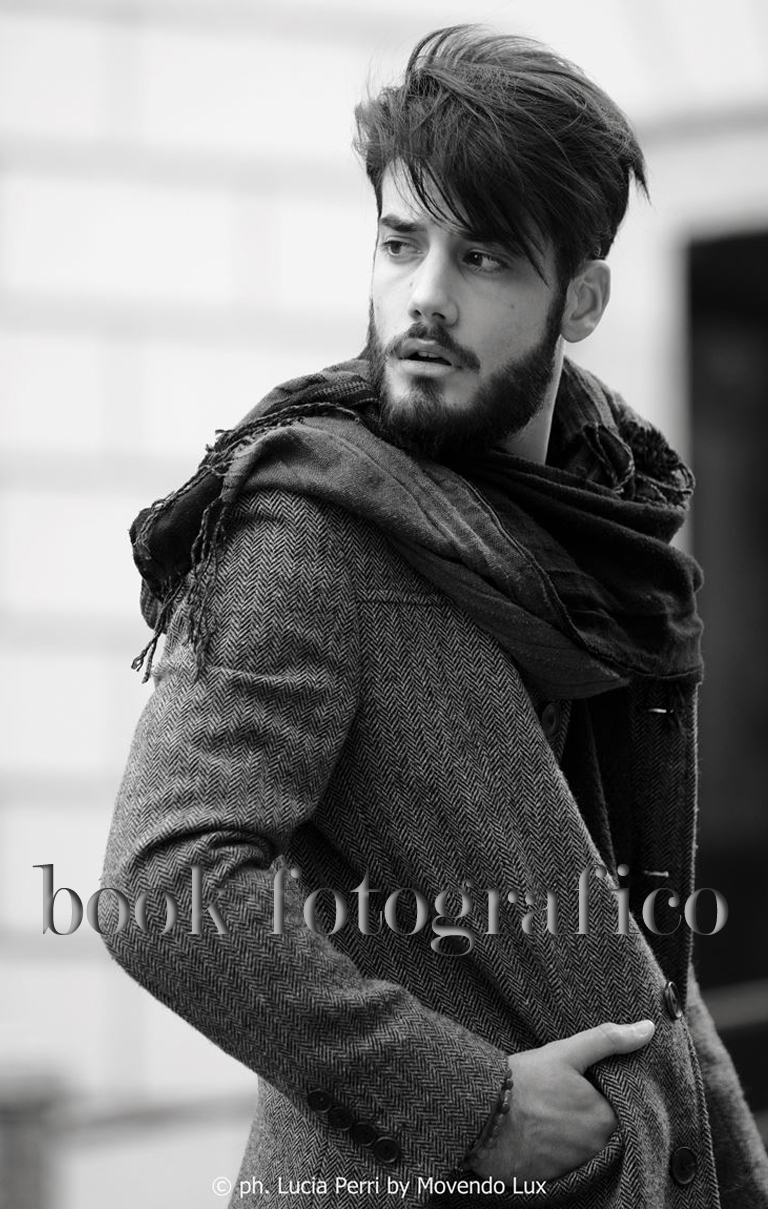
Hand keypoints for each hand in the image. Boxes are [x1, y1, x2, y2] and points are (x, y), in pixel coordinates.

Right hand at [470, 1019, 654, 1182]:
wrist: (483, 1115)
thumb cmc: (526, 1081)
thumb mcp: (567, 1053)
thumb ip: (609, 1040)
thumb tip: (648, 1028)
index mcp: (605, 1119)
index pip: (618, 1108)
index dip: (603, 1095)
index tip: (586, 1085)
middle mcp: (595, 1149)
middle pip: (601, 1130)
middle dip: (588, 1115)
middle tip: (564, 1098)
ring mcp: (573, 1167)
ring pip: (583, 1147)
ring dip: (573, 1133)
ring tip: (551, 1114)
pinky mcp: (551, 1180)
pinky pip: (563, 1164)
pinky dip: (556, 1150)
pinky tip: (541, 1134)